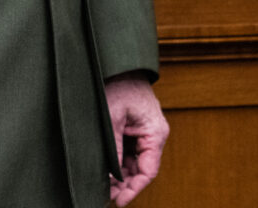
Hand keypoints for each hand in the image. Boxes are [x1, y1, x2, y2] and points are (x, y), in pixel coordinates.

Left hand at [104, 73, 167, 205]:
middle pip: (142, 169)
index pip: (149, 171)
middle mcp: (153, 134)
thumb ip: (113, 148)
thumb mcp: (112, 117)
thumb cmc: (117, 84)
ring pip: (134, 163)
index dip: (134, 189)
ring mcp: (144, 132)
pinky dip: (118, 162)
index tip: (118, 202)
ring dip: (120, 175)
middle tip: (105, 195)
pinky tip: (105, 170)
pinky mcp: (134, 129)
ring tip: (102, 185)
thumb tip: (110, 178)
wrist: (117, 63)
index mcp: (155, 132)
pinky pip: (128, 152)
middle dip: (125, 184)